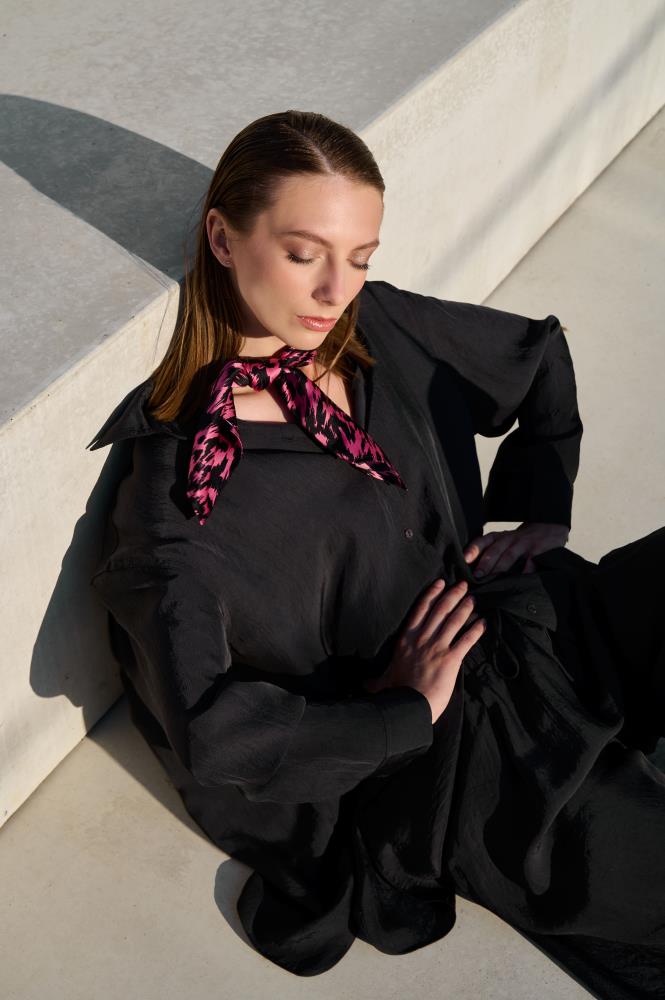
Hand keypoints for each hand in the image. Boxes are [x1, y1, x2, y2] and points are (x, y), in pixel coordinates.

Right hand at [362, 578, 485, 723]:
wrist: (408, 705)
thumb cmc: (394, 694)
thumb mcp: (382, 682)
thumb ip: (375, 680)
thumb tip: (364, 685)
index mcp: (406, 639)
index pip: (420, 610)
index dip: (431, 594)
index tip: (441, 583)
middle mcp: (422, 639)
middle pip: (440, 610)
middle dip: (453, 595)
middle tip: (463, 584)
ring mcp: (437, 647)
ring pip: (454, 621)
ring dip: (465, 608)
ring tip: (473, 599)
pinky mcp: (451, 659)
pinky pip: (466, 640)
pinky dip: (476, 630)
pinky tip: (483, 623)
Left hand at [463, 522, 569, 576]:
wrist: (549, 528)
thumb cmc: (522, 540)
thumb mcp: (506, 541)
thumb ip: (492, 551)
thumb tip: (472, 571)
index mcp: (500, 537)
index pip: (484, 540)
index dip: (474, 549)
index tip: (465, 559)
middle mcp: (510, 539)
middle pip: (495, 550)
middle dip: (485, 563)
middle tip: (477, 576)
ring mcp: (525, 544)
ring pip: (509, 556)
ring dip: (500, 568)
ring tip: (492, 581)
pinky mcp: (539, 551)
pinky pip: (530, 562)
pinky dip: (525, 572)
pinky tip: (518, 581)